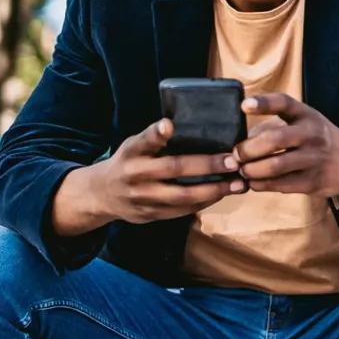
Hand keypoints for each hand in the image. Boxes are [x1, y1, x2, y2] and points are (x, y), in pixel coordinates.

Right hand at [50, 119, 243, 234]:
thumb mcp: (134, 146)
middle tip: (234, 161)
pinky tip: (222, 194)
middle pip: (173, 169)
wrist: (101, 195)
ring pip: (182, 196)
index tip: (169, 124)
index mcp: (132, 152)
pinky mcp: (150, 214)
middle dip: (207, 165)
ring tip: (238, 184)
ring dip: (214, 190)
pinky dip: (204, 203)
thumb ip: (156, 140)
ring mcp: (143, 197)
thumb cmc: (128, 162)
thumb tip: (188, 125)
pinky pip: (182, 210)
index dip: (157, 133)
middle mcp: (135, 174)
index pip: (144, 140)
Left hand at [226, 92, 338, 196]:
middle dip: (247, 149)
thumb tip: (240, 142)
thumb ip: (274, 127)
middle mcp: (311, 134)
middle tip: (236, 155)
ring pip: (274, 166)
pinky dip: (260, 184)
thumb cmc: (319, 139)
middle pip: (273, 140)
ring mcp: (314, 159)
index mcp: (306, 115)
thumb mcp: (305, 123)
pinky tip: (254, 182)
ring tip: (243, 171)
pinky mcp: (313, 182)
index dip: (263, 103)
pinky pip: (280, 185)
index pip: (284, 103)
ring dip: (251, 170)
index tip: (245, 106)